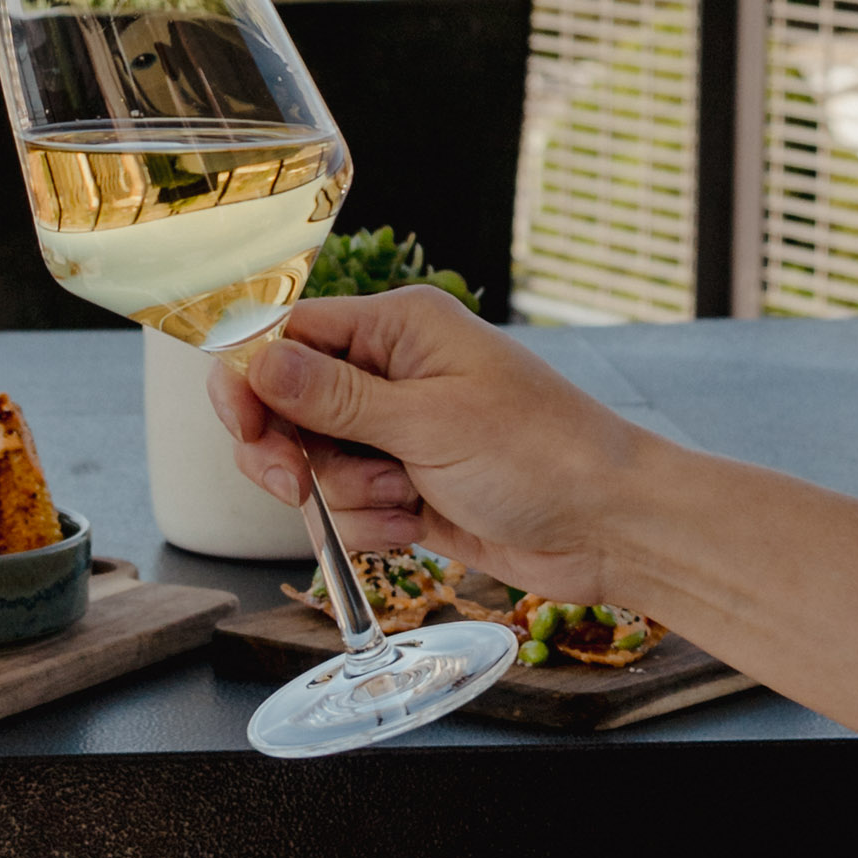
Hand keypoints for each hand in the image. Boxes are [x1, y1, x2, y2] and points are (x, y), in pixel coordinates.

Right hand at [206, 287, 649, 604]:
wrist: (611, 529)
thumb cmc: (543, 455)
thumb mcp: (430, 422)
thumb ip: (334, 397)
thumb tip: (255, 362)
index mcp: (397, 329)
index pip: (287, 334)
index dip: (251, 380)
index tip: (246, 429)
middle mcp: (389, 373)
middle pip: (283, 404)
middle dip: (285, 451)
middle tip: (296, 484)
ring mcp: (396, 433)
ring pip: (311, 463)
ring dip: (344, 495)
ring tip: (402, 500)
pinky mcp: (403, 487)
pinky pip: (345, 506)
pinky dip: (367, 526)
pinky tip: (413, 527)